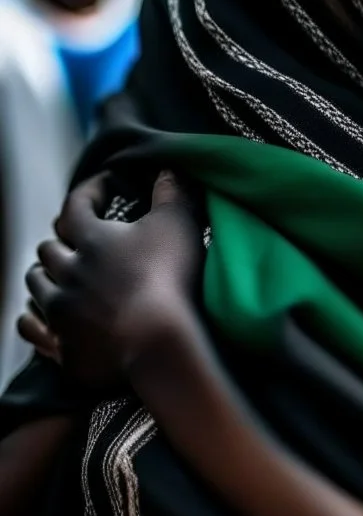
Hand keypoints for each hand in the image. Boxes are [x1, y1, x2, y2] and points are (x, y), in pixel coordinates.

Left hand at [24, 171, 202, 389]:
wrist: (157, 344)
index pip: (76, 205)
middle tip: (77, 238)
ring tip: (58, 275)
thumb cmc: (168, 278)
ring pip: (36, 285)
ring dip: (45, 276)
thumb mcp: (178, 225)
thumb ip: (171, 193)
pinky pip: (32, 329)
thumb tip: (167, 170)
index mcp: (92, 239)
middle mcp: (68, 272)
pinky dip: (32, 319)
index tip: (103, 185)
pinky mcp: (63, 345)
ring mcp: (61, 311)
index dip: (89, 191)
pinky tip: (39, 316)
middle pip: (49, 248)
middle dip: (61, 239)